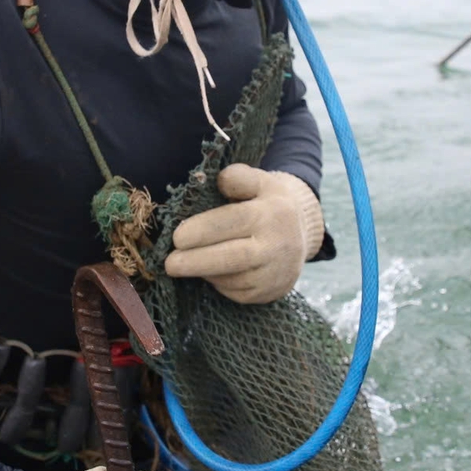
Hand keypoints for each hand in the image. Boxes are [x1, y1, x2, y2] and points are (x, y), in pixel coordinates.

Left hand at [163, 164, 322, 304]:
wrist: (301, 236)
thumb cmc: (268, 205)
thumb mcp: (260, 182)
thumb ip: (239, 177)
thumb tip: (220, 179)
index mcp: (271, 213)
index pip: (235, 221)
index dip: (204, 230)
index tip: (177, 237)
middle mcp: (276, 246)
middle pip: (234, 258)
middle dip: (197, 262)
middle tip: (169, 263)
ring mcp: (275, 273)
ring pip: (233, 279)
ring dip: (204, 272)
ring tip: (184, 264)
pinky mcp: (270, 293)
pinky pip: (237, 293)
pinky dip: (218, 284)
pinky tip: (208, 272)